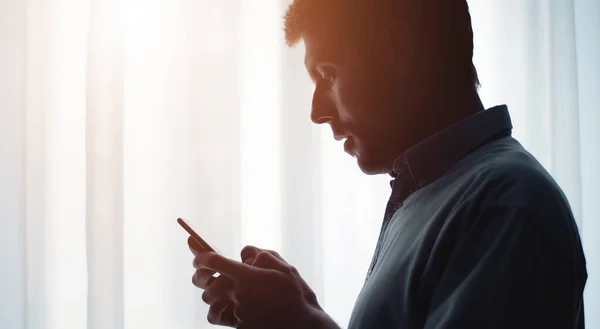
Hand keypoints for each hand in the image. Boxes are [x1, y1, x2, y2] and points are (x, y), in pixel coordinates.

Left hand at [192, 244, 336, 328]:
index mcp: (246, 275)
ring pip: (209, 302)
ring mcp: (237, 311)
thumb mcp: (284, 267)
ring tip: (216, 291)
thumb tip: (245, 252)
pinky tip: (223, 307)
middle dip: (201, 277)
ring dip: (210, 294)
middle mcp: (238, 293)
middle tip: (204, 275)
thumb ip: (261, 255)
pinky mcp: (238, 325)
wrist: (302, 325)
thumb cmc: (295, 293)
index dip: (200, 257)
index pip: (213, 262)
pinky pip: (217, 317)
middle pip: (206, 283)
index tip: (197, 258)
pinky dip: (215, 312)